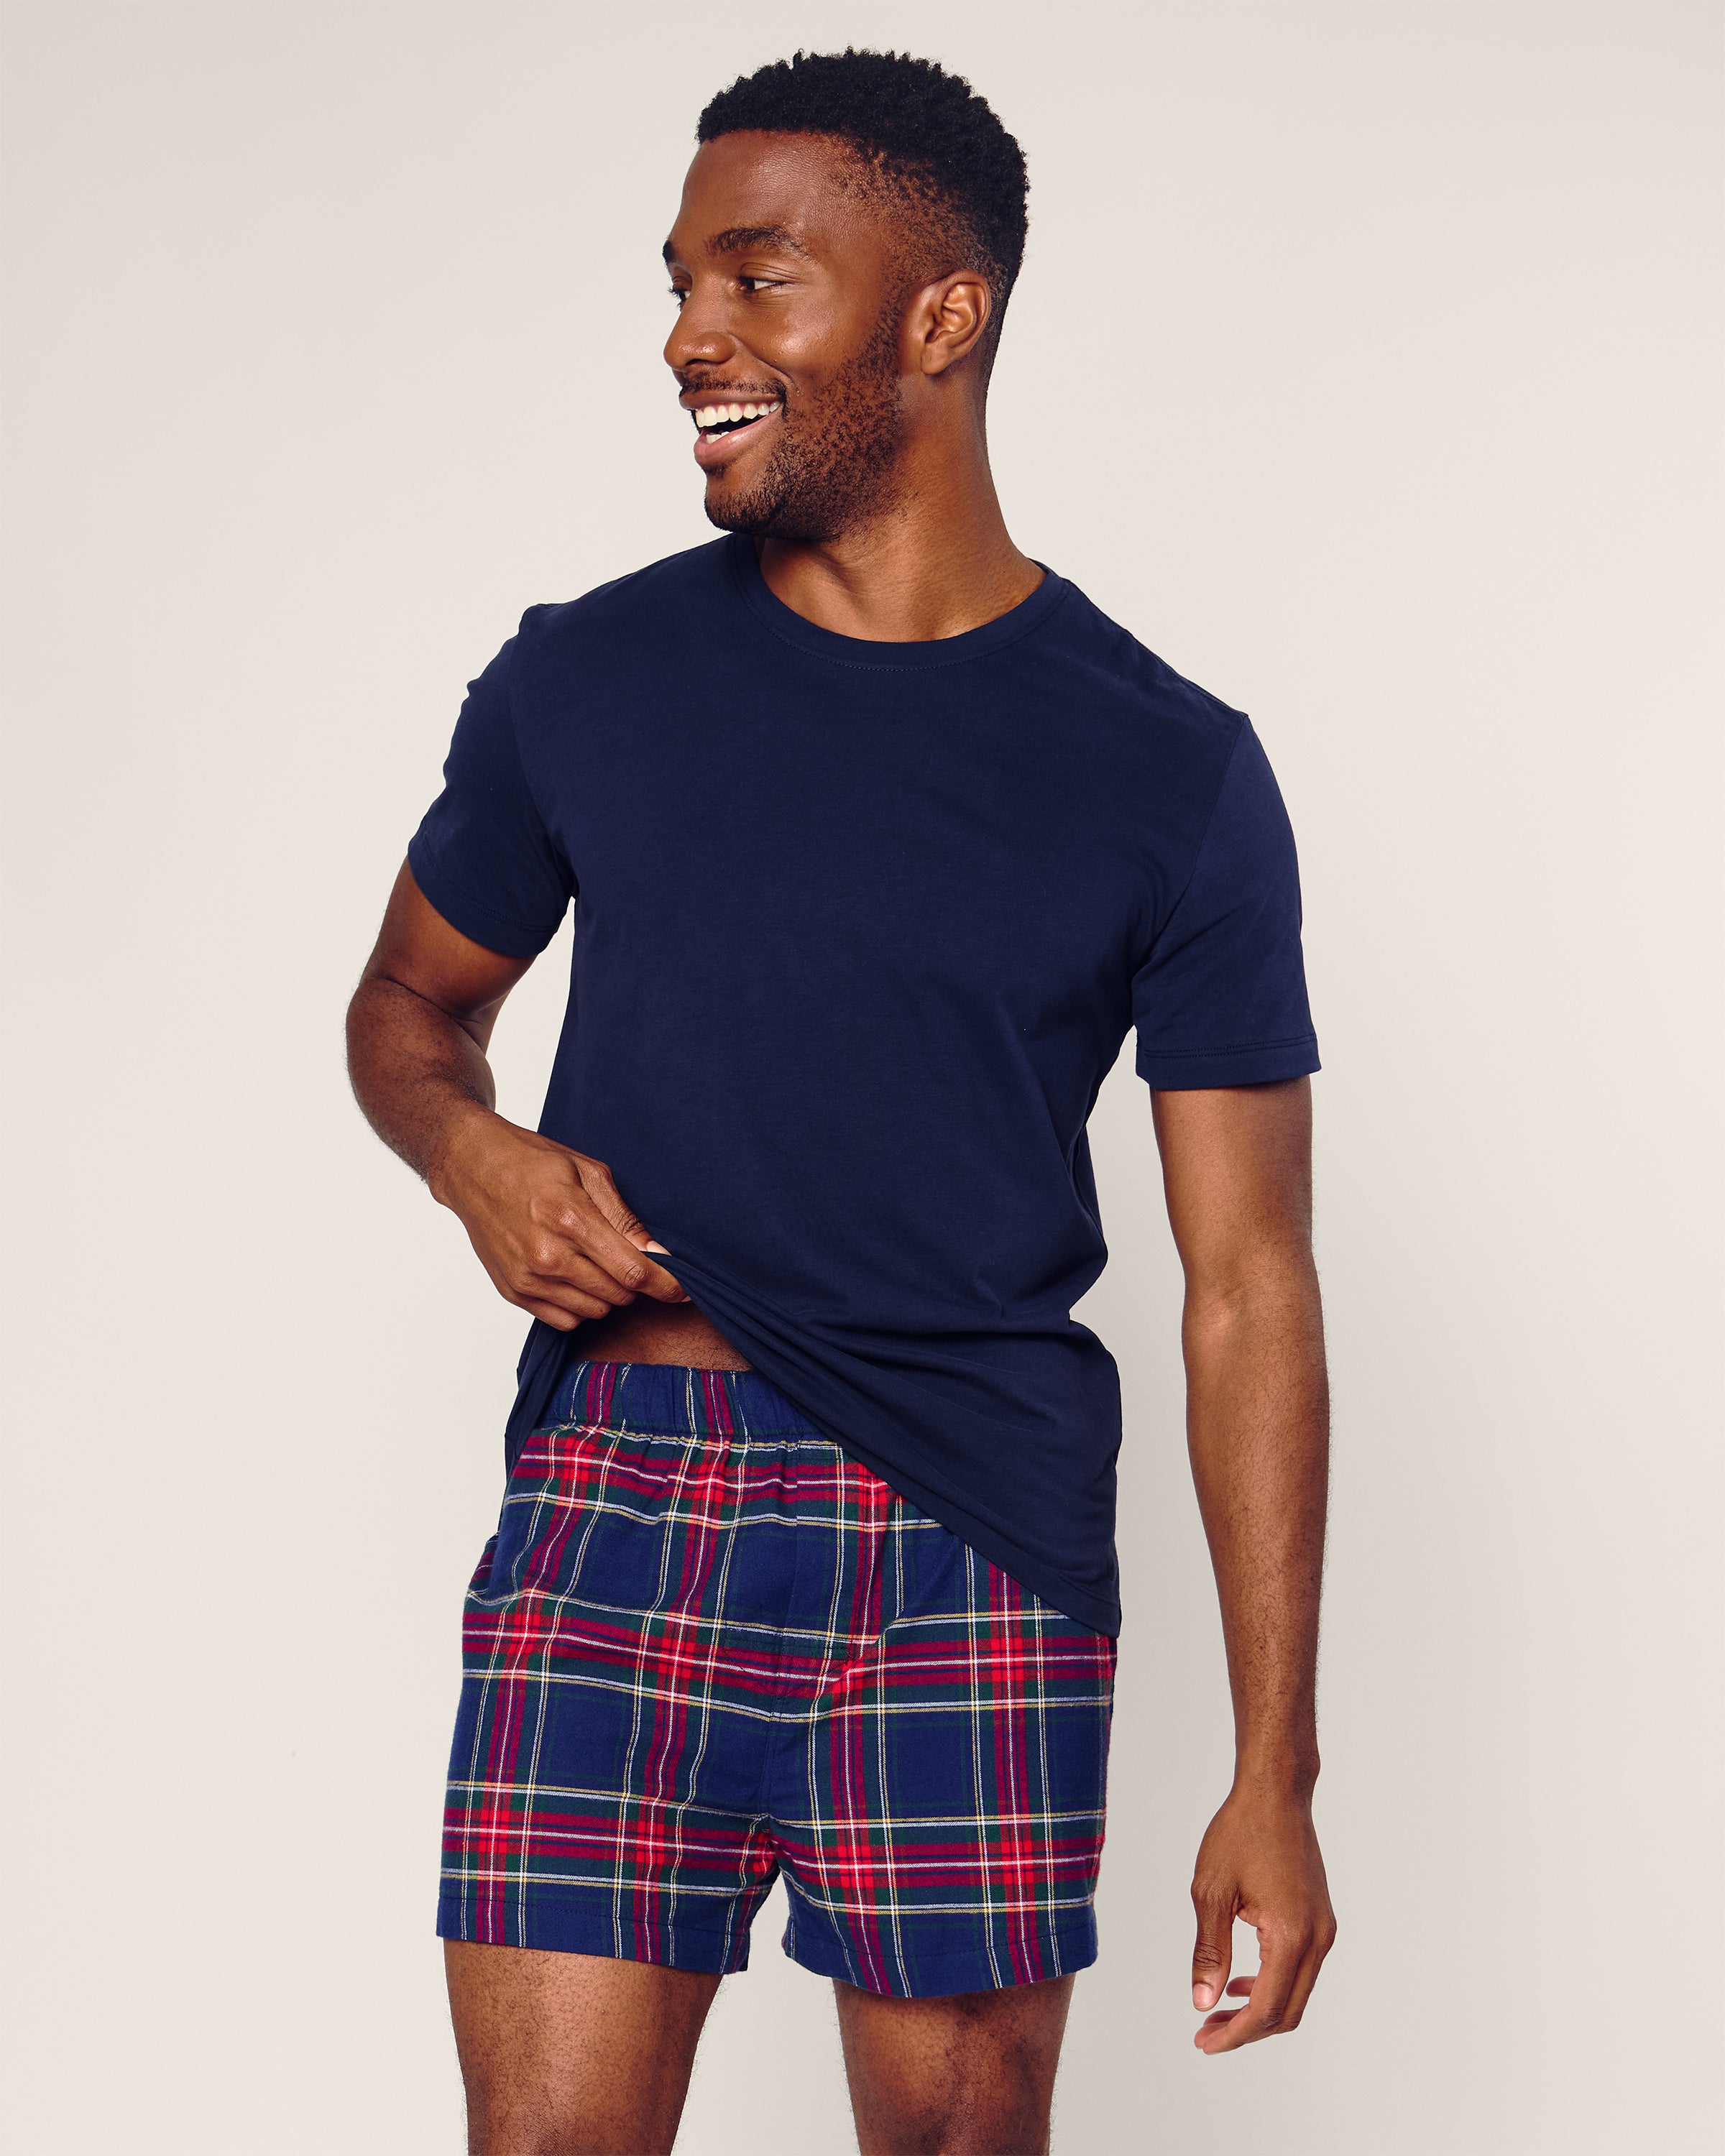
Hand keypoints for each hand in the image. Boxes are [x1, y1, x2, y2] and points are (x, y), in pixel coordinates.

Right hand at [429, 1109, 689, 1330]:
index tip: (685, 1292)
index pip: (632, 1271)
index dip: (667, 1286)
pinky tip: (574, 1277)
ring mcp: (528, 1278)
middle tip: (627, 1258)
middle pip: (617, 1295)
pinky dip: (579, 1306)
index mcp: (570, 1219)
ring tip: (594, 1261)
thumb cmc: (531, 1162)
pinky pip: (564, 1321)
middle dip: (634, 1283)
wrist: (472, 1168)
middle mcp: (547, 1255)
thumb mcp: (588, 1172)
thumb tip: (658, 1254)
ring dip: (606, 1294)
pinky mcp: (513, 1291)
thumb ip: (625, 1218)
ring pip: (594, 1312)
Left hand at [1189, 1781, 1334, 2053]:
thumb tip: (1203, 2002)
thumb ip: (1209, 1952)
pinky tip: (1241, 1982)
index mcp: (1292, 1934)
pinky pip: (1300, 1969)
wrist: (1275, 1793)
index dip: (1235, 2034)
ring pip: (1296, 1993)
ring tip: (1217, 2011)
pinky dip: (1272, 1984)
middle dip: (1247, 2031)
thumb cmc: (1240, 1833)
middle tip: (1206, 2033)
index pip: (1268, 2008)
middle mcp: (1317, 1938)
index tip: (1204, 2042)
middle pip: (1288, 2011)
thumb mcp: (1211, 1891)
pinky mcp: (1320, 1919)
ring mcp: (1323, 1929)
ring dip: (1260, 2010)